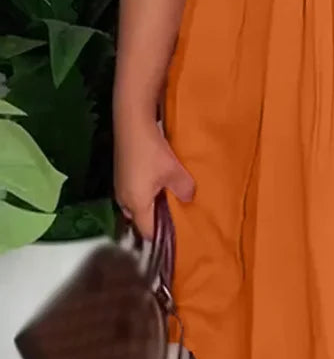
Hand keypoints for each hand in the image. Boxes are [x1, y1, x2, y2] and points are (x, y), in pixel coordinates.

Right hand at [114, 116, 194, 238]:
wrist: (132, 124)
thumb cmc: (152, 151)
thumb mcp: (174, 171)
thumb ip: (184, 189)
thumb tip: (189, 199)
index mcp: (136, 205)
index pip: (148, 232)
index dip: (164, 235)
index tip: (181, 232)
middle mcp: (124, 201)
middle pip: (142, 220)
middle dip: (159, 219)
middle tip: (179, 214)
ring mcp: (120, 188)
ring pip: (138, 206)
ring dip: (153, 204)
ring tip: (172, 197)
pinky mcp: (122, 176)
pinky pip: (135, 194)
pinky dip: (147, 193)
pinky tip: (160, 182)